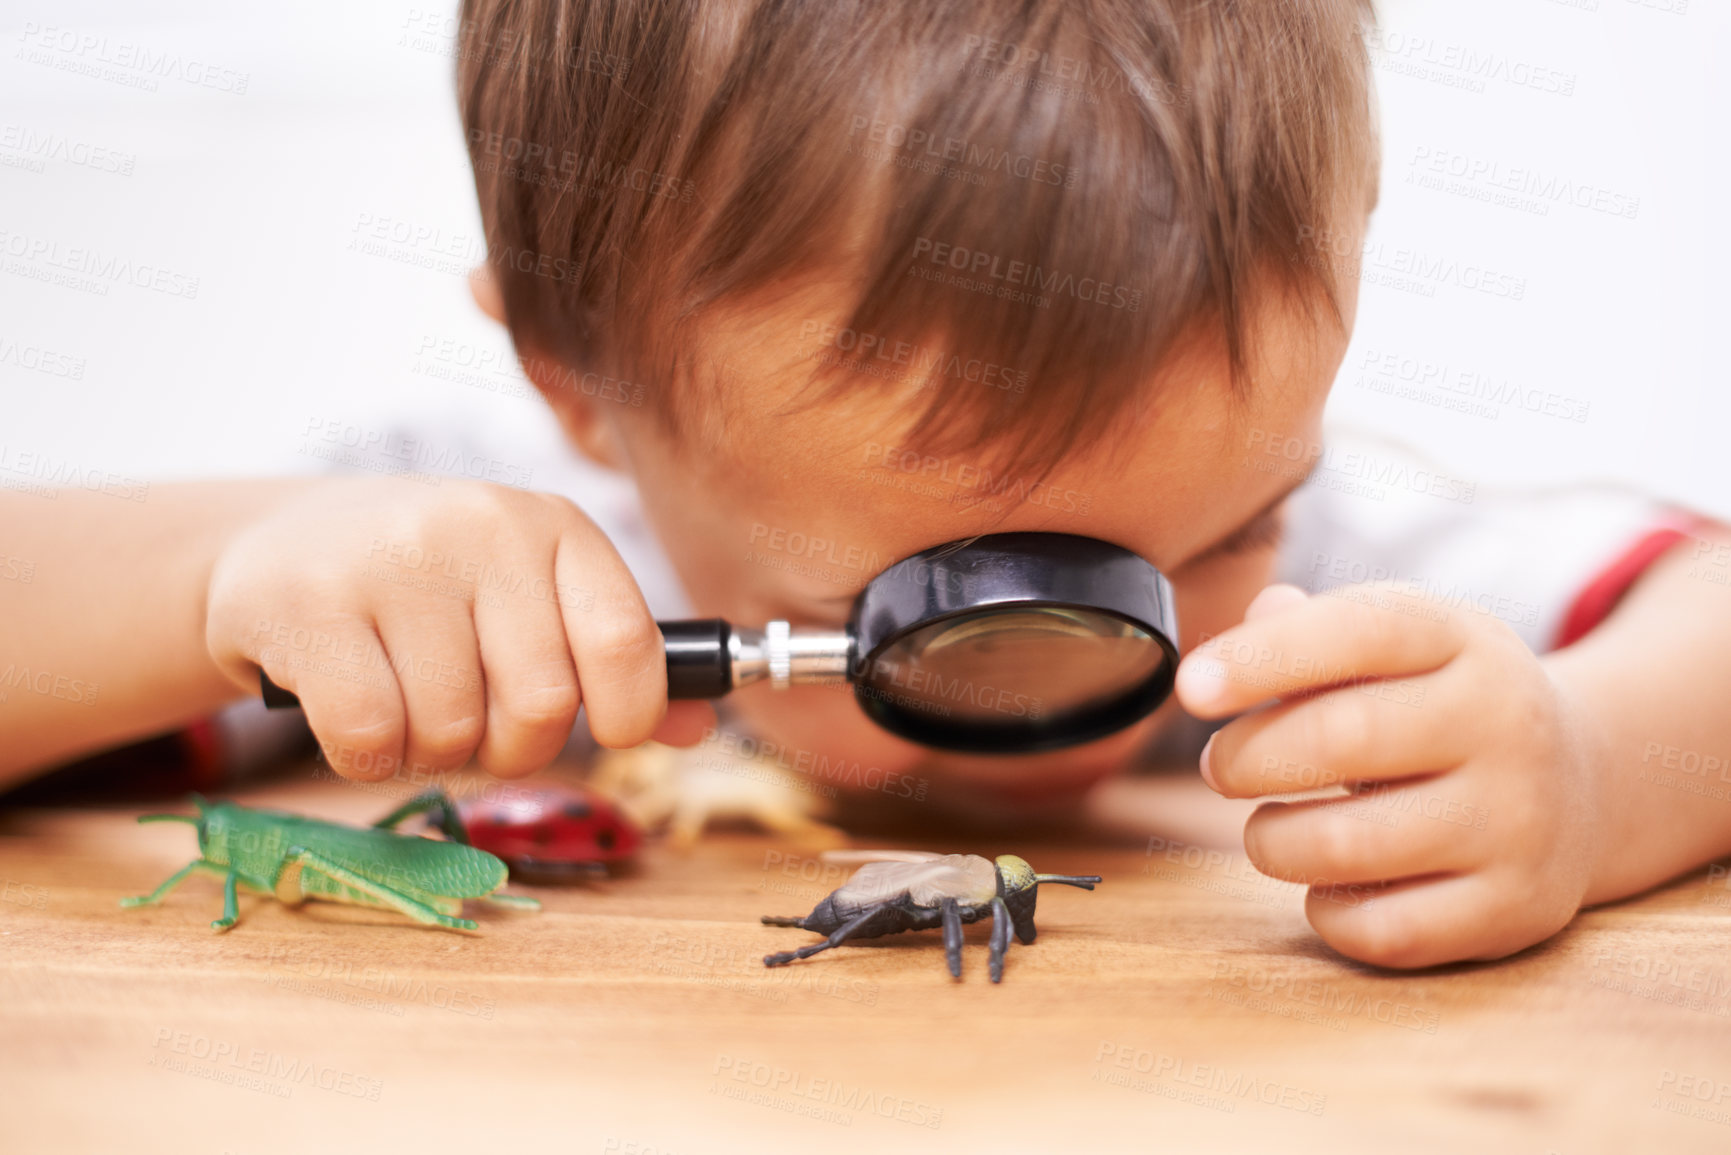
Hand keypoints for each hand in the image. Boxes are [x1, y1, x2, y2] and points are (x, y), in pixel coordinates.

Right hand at [205, 478, 711, 780]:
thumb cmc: (436, 589)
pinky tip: (350, 703)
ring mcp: (391, 558)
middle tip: (474, 718)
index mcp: (556, 526)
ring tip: (404, 697)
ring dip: (430, 750)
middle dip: (511, 746)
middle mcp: (483, 526)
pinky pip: (368, 740)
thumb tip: (699, 726)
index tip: (602, 728)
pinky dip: (365, 755)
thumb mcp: (534, 601)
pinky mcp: (307, 601)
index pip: (628, 644)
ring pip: (451, 734)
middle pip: (541, 708)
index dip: (627, 714)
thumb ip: (617, 665)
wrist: (285, 542)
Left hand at [1174, 583, 1603, 967]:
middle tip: (1220, 766)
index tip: (1191, 687)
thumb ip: (1309, 630)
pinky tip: (1327, 884)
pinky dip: (1327, 911)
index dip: (1262, 657)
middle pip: (1341, 738)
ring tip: (1267, 829)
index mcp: (1465, 640)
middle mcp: (1506, 724)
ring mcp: (1519, 821)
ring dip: (1271, 842)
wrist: (1584, 785)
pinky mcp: (1515, 908)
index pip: (1359, 631)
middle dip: (1248, 757)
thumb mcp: (1396, 646)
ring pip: (1347, 845)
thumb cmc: (1440, 706)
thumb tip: (1245, 628)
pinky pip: (1382, 929)